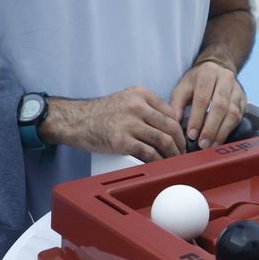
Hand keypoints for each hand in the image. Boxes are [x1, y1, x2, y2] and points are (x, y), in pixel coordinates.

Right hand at [44, 86, 184, 160]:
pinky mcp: (123, 141)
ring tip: (174, 160)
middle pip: (171, 126)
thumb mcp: (126, 99)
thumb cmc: (101, 113)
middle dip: (180, 142)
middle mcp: (138, 106)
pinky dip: (158, 161)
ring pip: (164, 140)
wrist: (76, 121)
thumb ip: (146, 107)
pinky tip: (160, 165)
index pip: (171, 112)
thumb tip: (168, 125)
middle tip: (182, 152)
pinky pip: (149, 153)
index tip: (182, 138)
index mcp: (141, 94)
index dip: (180, 128)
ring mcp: (130, 123)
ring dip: (173, 154)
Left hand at [170, 60, 245, 149]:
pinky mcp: (243, 99)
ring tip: (212, 145)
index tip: (192, 135)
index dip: (197, 118)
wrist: (217, 69)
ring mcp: (237, 88)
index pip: (203, 98)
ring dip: (222, 132)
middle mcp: (225, 78)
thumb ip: (176, 105)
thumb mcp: (182, 88)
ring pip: (232, 112)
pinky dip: (230, 129)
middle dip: (211, 128)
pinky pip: (239, 116)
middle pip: (220, 106)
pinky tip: (220, 138)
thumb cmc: (197, 81)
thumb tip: (174, 125)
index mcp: (207, 73)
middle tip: (203, 144)